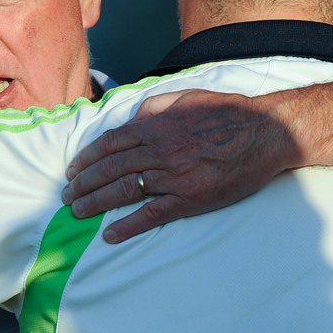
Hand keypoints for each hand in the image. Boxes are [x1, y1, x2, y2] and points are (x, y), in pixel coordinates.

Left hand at [63, 90, 293, 242]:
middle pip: (110, 168)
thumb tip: (130, 118)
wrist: (265, 134)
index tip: (72, 170)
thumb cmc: (226, 114)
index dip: (87, 158)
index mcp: (157, 125)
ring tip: (77, 212)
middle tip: (67, 196)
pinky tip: (110, 234)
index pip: (110, 143)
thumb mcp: (186, 98)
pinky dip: (128, 225)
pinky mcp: (190, 198)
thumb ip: (154, 106)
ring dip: (95, 203)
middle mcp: (160, 150)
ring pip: (124, 190)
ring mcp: (174, 176)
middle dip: (83, 184)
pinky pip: (152, 214)